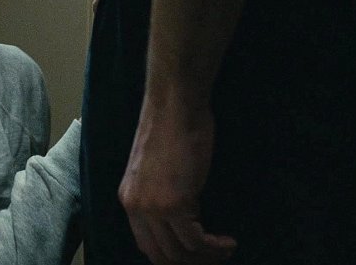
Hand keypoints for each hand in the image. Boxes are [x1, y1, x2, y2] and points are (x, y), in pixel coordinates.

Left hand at [118, 99, 234, 263]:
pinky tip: (228, 242)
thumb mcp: (155, 169)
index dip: (171, 256)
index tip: (194, 254)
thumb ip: (160, 195)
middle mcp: (135, 207)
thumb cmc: (171, 128)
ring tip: (225, 251)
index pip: (145, 245)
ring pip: (179, 252)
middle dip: (189, 263)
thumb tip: (181, 219)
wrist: (174, 106)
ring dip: (205, 257)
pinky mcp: (174, 203)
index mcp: (128, 199)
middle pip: (161, 255)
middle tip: (213, 259)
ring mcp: (153, 207)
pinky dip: (214, 247)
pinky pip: (195, 240)